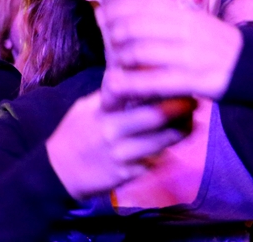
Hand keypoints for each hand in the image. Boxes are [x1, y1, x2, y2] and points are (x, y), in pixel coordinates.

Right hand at [46, 90, 194, 199]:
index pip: (134, 91)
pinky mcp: (128, 175)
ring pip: (163, 141)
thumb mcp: (86, 108)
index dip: (158, 84)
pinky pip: (155, 162)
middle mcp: (113, 131)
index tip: (175, 78)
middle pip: (156, 116)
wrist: (58, 171)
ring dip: (181, 131)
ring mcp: (122, 154)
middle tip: (194, 101)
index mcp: (103, 110)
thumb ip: (109, 96)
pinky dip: (166, 154)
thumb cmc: (75, 133)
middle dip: (180, 107)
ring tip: (191, 123)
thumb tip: (134, 77)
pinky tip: (172, 146)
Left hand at [96, 1, 242, 109]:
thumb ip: (169, 17)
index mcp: (184, 15)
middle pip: (132, 29)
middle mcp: (184, 31)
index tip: (103, 21)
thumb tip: (137, 9)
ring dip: (119, 65)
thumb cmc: (221, 47)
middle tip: (107, 52)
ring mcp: (189, 55)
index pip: (138, 6)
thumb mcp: (197, 23)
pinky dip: (133, 87)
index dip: (115, 13)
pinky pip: (153, 82)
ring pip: (138, 55)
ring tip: (113, 73)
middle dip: (112, 41)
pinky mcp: (193, 80)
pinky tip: (123, 92)